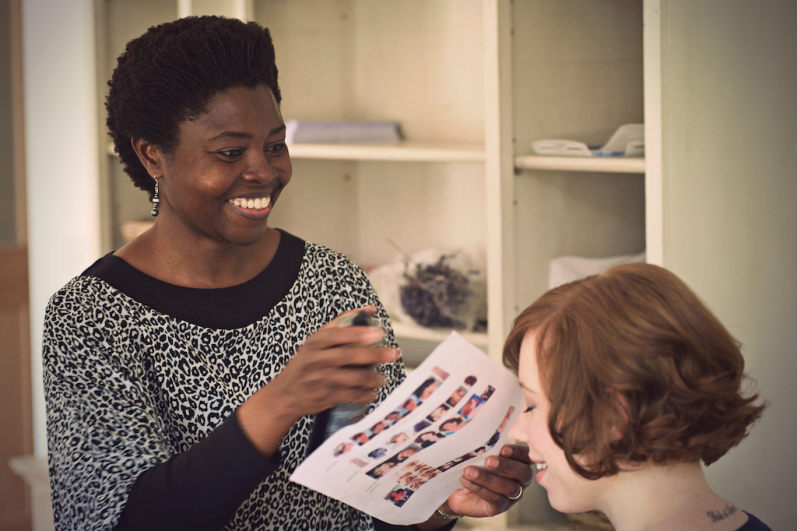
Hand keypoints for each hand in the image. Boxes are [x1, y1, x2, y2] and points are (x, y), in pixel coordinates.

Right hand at [238, 306, 398, 455]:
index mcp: (315, 343)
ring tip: (382, 378)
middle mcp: (317, 360)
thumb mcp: (316, 341)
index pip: (337, 334)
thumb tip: (369, 309)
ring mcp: (321, 379)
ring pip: (353, 377)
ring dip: (373, 378)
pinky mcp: (326, 396)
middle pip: (349, 355)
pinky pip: (351, 395)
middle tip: (393, 353)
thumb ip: (341, 324)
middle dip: (375, 355)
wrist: (285, 394)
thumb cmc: (306, 364)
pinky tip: (372, 392)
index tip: (379, 333)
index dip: (359, 333)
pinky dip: (366, 394)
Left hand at [445, 444, 531, 517]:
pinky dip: (479, 489)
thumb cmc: (472, 464)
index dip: (517, 452)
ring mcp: (512, 495)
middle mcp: (520, 479)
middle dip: (506, 466)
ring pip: (508, 487)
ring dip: (488, 478)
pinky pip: (495, 499)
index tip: (503, 449)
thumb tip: (478, 428)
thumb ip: (485, 443)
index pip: (526, 455)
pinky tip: (466, 481)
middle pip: (522, 473)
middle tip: (489, 461)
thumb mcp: (479, 451)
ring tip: (469, 471)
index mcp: (519, 461)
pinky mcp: (500, 507)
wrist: (457, 488)